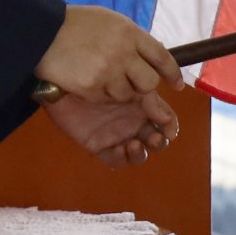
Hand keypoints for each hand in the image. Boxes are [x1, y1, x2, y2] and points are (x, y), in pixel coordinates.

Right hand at [36, 5, 180, 102]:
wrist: (43, 33)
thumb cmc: (77, 24)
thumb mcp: (111, 21)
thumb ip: (132, 39)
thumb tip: (149, 57)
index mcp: (130, 33)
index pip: (162, 57)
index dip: (172, 74)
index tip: (177, 85)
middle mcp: (123, 53)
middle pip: (149, 82)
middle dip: (144, 87)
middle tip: (133, 84)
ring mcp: (108, 72)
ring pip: (128, 95)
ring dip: (121, 92)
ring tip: (105, 80)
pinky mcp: (91, 88)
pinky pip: (106, 100)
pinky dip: (102, 96)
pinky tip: (91, 83)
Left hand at [44, 88, 179, 165]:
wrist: (65, 80)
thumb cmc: (99, 75)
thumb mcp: (129, 84)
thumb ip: (149, 100)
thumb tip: (167, 119)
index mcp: (143, 105)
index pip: (164, 120)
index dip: (170, 127)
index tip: (170, 130)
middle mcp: (133, 122)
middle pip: (154, 139)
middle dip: (158, 142)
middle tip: (155, 139)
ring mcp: (117, 135)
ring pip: (138, 152)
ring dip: (140, 153)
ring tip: (133, 145)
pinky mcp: (100, 145)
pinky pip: (115, 159)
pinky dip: (121, 159)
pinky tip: (120, 150)